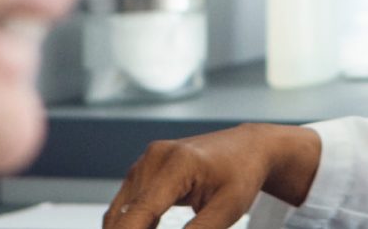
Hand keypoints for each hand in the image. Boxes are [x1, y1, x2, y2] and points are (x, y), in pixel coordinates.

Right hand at [103, 123, 320, 228]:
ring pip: (120, 211)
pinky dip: (132, 224)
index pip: (141, 211)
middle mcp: (155, 158)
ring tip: (164, 227)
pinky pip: (127, 204)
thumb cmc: (241, 174)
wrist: (246, 147)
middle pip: (124, 213)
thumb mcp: (227, 209)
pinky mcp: (143, 169)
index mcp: (178, 164)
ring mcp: (146, 161)